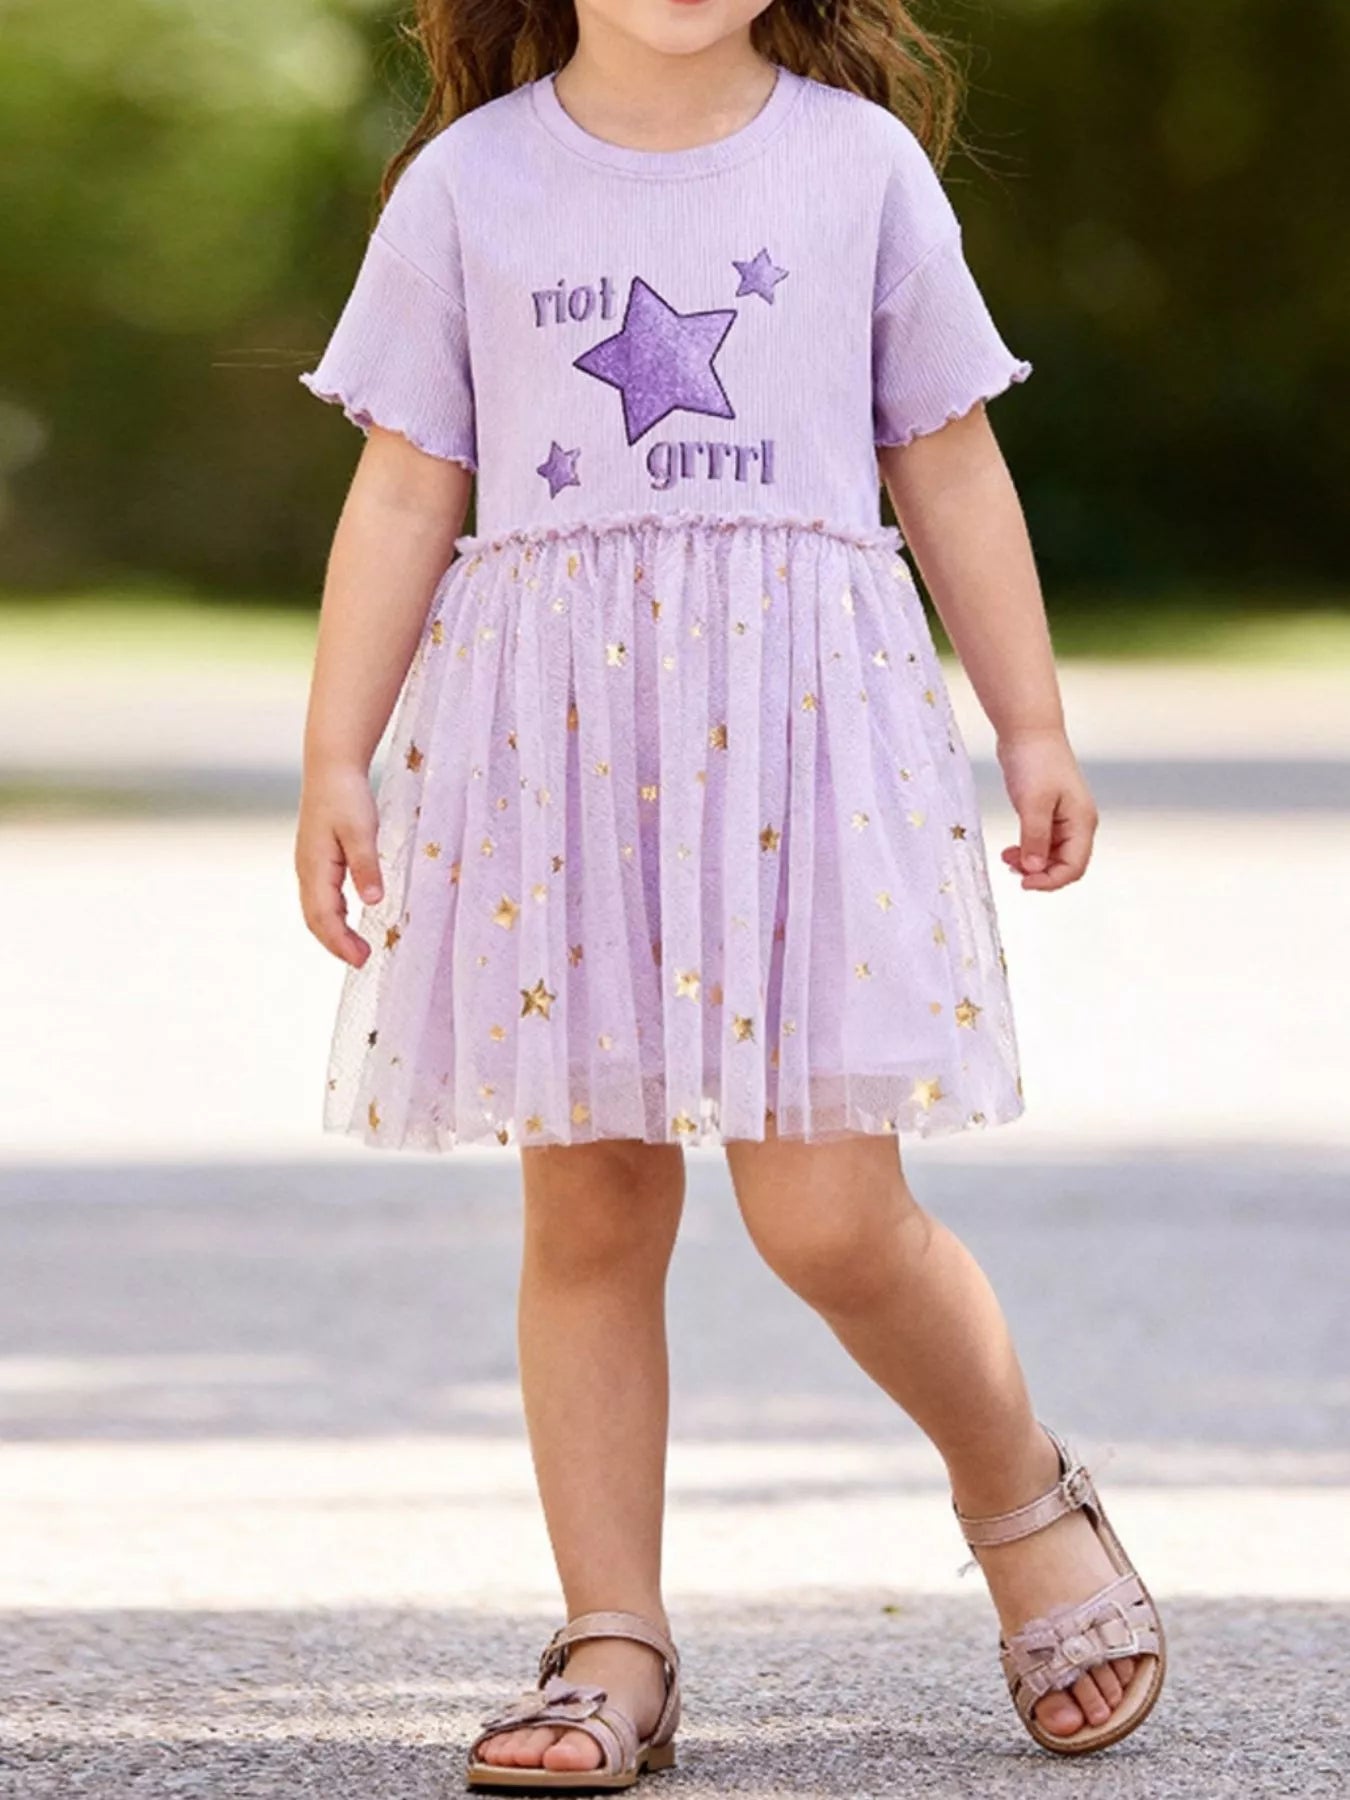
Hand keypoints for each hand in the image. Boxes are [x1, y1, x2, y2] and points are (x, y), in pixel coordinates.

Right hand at [294, 764, 382, 965]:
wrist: (331, 766)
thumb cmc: (346, 795)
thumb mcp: (361, 830)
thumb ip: (366, 866)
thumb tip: (373, 901)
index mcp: (315, 867)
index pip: (323, 916)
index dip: (340, 941)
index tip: (360, 960)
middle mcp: (307, 870)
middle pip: (315, 918)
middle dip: (336, 943)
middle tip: (363, 961)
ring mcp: (309, 865)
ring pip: (316, 909)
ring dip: (334, 932)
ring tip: (357, 949)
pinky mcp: (317, 859)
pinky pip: (321, 897)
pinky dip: (333, 915)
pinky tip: (350, 920)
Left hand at [995, 727, 1097, 889]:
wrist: (1028, 730)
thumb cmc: (1034, 761)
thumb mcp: (1033, 803)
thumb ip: (1034, 838)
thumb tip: (1033, 869)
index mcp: (1082, 822)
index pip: (1074, 867)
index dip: (1050, 881)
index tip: (1023, 882)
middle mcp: (1077, 823)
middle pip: (1064, 864)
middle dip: (1038, 873)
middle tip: (1010, 867)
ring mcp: (1063, 819)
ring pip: (1051, 855)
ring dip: (1030, 862)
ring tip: (1006, 857)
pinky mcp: (1048, 813)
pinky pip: (1041, 842)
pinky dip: (1027, 850)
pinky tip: (1010, 849)